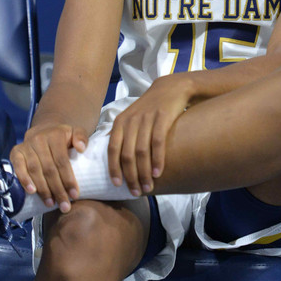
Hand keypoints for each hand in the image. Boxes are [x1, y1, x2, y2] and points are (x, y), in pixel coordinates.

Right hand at [10, 122, 89, 212]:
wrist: (43, 129)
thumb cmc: (62, 136)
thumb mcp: (75, 132)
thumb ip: (81, 137)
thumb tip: (81, 148)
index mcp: (55, 135)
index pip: (62, 161)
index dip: (68, 179)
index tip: (74, 195)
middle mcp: (39, 139)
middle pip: (49, 169)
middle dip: (57, 189)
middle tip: (65, 205)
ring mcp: (26, 146)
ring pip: (35, 171)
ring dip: (43, 189)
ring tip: (51, 203)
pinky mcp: (16, 152)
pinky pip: (18, 167)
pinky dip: (24, 180)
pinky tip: (32, 192)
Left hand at [107, 75, 190, 196]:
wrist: (170, 88)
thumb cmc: (149, 107)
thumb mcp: (131, 116)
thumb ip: (121, 133)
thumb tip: (110, 154)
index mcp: (120, 122)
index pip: (112, 149)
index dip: (114, 168)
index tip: (117, 185)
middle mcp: (131, 121)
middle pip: (127, 154)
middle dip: (130, 176)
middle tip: (136, 192)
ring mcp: (146, 119)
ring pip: (141, 152)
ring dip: (144, 173)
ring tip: (148, 187)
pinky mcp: (162, 118)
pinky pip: (157, 143)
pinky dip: (157, 160)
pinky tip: (159, 173)